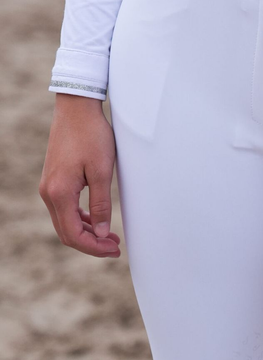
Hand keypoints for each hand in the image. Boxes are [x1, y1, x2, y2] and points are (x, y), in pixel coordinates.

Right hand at [39, 93, 120, 257]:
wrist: (77, 109)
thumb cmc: (92, 136)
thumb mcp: (103, 172)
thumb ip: (101, 204)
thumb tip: (102, 233)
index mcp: (59, 193)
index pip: (73, 234)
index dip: (94, 247)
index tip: (114, 249)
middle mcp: (49, 193)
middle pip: (67, 232)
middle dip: (91, 244)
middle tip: (116, 247)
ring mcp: (49, 186)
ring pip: (65, 222)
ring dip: (87, 232)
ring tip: (111, 237)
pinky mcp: (54, 180)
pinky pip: (64, 209)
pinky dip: (80, 219)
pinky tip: (97, 221)